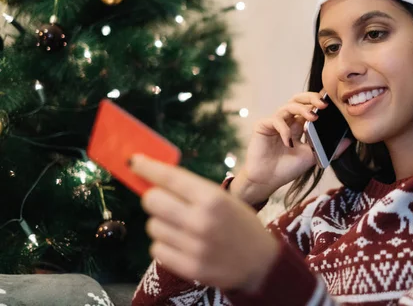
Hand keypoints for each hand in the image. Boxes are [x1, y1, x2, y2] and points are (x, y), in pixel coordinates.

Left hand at [131, 154, 279, 292]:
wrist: (261, 263)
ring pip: (153, 226)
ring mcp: (193, 246)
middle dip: (154, 198)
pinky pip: (157, 249)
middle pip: (152, 201)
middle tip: (164, 201)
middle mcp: (201, 221)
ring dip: (161, 223)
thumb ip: (193, 190)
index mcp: (212, 198)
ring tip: (181, 227)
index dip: (148, 167)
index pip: (170, 178)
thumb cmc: (241, 225)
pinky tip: (182, 244)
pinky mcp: (188, 268)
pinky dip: (164, 245)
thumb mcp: (225, 199)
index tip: (134, 162)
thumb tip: (154, 178)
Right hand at [230, 91, 351, 204]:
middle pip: (298, 100)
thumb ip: (330, 148)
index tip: (332, 103)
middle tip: (323, 104)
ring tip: (313, 118)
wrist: (267, 180)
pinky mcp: (263, 126)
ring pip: (288, 106)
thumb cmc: (287, 168)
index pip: (309, 106)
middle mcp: (287, 120)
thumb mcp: (313, 156)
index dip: (318, 102)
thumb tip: (350, 140)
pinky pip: (275, 121)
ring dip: (302, 110)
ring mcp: (274, 122)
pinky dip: (284, 129)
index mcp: (298, 125)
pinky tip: (289, 142)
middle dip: (311, 98)